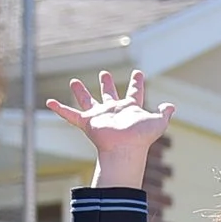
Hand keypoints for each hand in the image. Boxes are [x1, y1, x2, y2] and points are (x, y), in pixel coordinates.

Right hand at [47, 69, 175, 188]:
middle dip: (107, 84)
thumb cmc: (142, 136)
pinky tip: (49, 102)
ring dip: (81, 92)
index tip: (138, 73)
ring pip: (88, 100)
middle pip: (109, 94)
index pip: (134, 92)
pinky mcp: (88, 123)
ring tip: (74, 81)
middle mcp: (114, 111)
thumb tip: (172, 106)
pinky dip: (60, 109)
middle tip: (104, 73)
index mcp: (130, 108)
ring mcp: (100, 116)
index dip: (137, 83)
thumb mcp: (158, 122)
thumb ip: (164, 113)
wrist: (126, 148)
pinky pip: (70, 114)